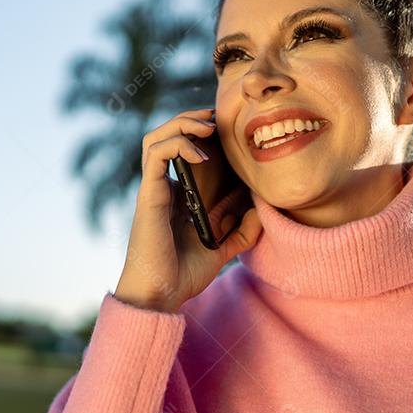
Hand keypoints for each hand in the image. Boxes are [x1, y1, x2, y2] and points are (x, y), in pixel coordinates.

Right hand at [112, 108, 262, 312]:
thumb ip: (241, 230)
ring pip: (156, 137)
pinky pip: (156, 153)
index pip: (184, 151)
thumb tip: (262, 207)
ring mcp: (153, 189)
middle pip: (167, 136)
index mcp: (176, 195)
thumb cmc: (184, 274)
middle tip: (218, 118)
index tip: (230, 131)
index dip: (203, 135)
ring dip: (182, 123)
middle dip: (192, 119)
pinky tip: (201, 153)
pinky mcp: (149, 194)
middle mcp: (163, 187)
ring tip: (208, 125)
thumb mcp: (222, 249)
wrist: (161, 294)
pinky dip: (178, 143)